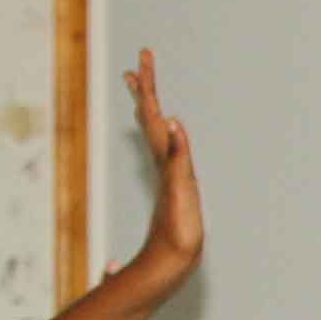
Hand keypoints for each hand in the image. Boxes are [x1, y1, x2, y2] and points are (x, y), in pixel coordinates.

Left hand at [121, 47, 203, 282]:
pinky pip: (167, 152)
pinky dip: (166, 136)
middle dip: (147, 88)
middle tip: (141, 62)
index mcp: (162, 157)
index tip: (143, 56)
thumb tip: (171, 122)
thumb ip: (177, 156)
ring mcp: (166, 174)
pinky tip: (167, 135)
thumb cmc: (176, 232)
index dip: (148, 84)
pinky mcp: (174, 188)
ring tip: (144, 92)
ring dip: (149, 109)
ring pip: (154, 133)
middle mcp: (161, 161)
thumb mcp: (179, 190)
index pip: (152, 113)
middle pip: (150, 117)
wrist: (169, 263)